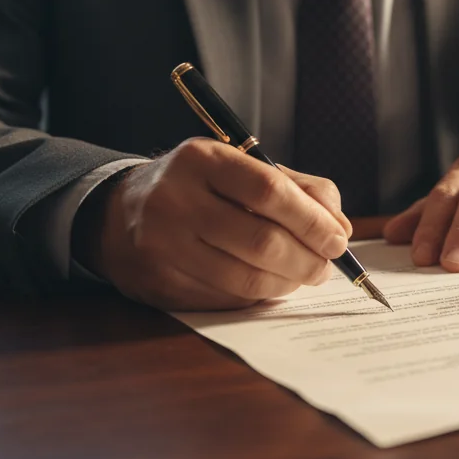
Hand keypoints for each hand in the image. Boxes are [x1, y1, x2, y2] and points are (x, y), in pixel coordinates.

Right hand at [79, 138, 352, 310]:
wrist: (117, 213)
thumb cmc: (199, 187)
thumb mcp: (240, 167)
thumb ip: (299, 189)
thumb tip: (340, 228)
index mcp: (201, 159)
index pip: (269, 191)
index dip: (312, 220)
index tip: (338, 240)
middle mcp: (175, 199)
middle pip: (261, 241)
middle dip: (306, 260)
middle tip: (326, 267)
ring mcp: (161, 245)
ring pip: (244, 278)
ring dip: (287, 283)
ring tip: (303, 277)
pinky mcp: (158, 284)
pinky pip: (224, 299)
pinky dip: (257, 296)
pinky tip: (268, 285)